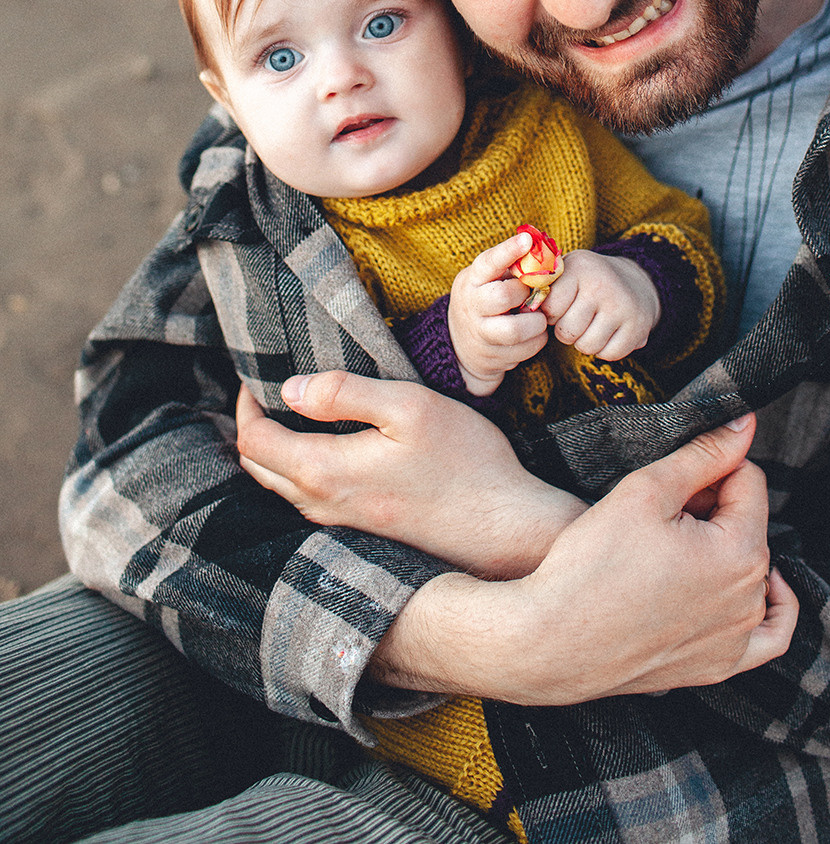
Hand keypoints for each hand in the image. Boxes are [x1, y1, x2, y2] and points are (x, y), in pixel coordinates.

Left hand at [236, 373, 584, 577]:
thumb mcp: (409, 408)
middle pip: (259, 467)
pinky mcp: (363, 532)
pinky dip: (301, 471)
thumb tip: (289, 389)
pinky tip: (330, 448)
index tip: (256, 376)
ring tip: (296, 414)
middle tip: (268, 391)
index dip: (245, 404)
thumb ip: (345, 393)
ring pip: (282, 487)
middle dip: (255, 426)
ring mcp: (341, 525)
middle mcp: (322, 506)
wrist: (504, 530)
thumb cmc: (464, 462)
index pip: (253, 440)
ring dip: (277, 450)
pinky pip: (310, 501)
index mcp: (324, 471)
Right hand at [373, 414, 798, 701]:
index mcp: (740, 552)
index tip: (672, 479)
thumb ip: (703, 454)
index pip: (749, 480)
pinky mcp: (718, 667)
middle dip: (714, 508)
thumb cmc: (591, 564)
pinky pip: (765, 636)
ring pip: (750, 570)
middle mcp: (749, 600)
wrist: (551, 642)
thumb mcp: (645, 490)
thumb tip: (744, 423)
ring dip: (721, 549)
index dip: (709, 468)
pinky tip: (752, 589)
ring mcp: (736, 640)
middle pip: (748, 524)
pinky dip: (766, 607)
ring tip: (669, 548)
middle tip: (659, 513)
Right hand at [447, 231, 549, 393]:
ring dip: (535, 324)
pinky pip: (524, 350)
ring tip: (539, 319)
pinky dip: (537, 342)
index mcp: (471, 280)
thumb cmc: (485, 302)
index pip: (488, 262)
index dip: (509, 250)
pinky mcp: (492, 357)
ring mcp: (480, 333)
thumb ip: (510, 270)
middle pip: (502, 296)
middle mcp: (472, 306)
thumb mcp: (487, 281)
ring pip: (514, 330)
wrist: (460, 346)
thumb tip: (545, 254)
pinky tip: (534, 334)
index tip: (528, 239)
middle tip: (530, 295)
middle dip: (524, 295)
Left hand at [539, 249, 660, 359]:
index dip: (551, 313)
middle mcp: (602, 284)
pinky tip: (609, 332)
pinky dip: (605, 350)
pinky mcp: (638, 326)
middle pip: (566, 331)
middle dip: (567, 331)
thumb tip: (521, 312)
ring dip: (585, 342)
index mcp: (579, 267)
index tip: (560, 306)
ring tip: (592, 324)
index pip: (549, 308)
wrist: (637, 281)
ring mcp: (622, 306)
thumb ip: (542, 286)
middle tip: (577, 318)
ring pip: (586, 346)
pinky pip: (608, 354)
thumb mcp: (568, 271)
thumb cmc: (589, 281)